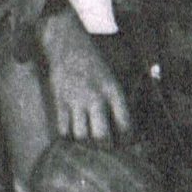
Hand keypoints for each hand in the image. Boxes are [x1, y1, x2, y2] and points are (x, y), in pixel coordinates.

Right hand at [41, 9, 132, 142]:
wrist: (66, 43)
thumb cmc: (94, 59)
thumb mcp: (116, 72)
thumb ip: (124, 96)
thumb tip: (133, 121)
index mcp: (113, 90)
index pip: (125, 125)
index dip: (128, 141)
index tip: (127, 143)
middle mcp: (95, 98)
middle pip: (102, 137)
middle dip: (106, 148)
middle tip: (107, 149)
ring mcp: (75, 101)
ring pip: (81, 137)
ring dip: (86, 145)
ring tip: (90, 146)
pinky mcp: (59, 103)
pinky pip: (63, 131)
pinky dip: (69, 139)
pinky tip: (74, 137)